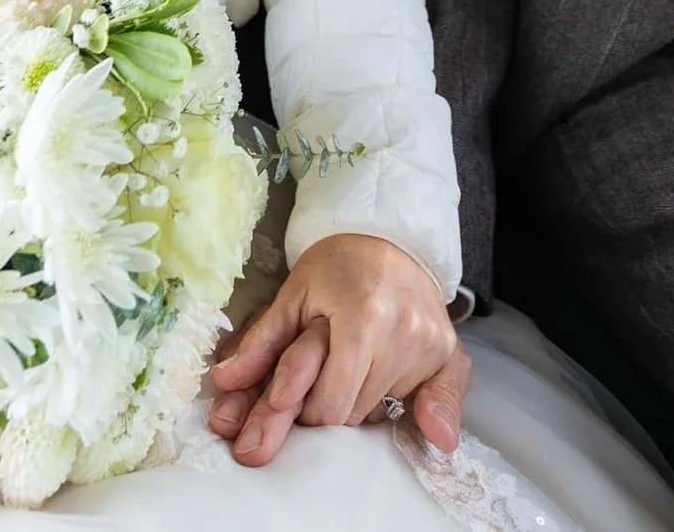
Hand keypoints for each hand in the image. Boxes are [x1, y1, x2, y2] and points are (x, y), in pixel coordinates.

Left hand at [205, 233, 463, 466]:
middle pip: (353, 413)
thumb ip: (259, 345)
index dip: (300, 408)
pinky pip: (434, 405)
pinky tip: (432, 436)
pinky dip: (422, 418)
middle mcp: (403, 333)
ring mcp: (430, 344)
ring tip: (344, 376)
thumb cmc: (334, 268)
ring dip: (355, 407)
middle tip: (310, 393)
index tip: (286, 398)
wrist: (386, 238)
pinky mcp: (449, 353)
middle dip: (324, 411)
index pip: (329, 403)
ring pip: (380, 413)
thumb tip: (224, 381)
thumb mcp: (291, 298)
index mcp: (362, 317)